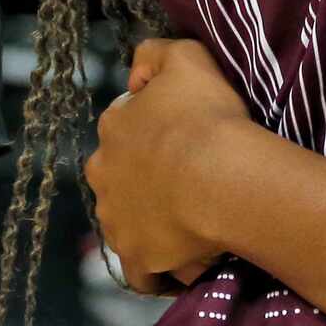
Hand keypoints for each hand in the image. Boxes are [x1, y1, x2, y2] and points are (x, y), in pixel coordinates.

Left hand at [86, 38, 251, 293]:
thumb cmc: (207, 116)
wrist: (222, 177)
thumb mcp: (186, 57)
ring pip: (126, 223)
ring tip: (189, 226)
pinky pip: (141, 271)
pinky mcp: (136, 257)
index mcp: (113, 129)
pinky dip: (156, 270)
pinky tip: (182, 265)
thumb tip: (136, 75)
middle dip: (142, 181)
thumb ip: (155, 54)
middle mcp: (103, 175)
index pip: (124, 129)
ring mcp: (116, 220)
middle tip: (185, 184)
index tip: (182, 140)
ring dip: (149, 223)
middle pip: (119, 178)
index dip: (153, 134)